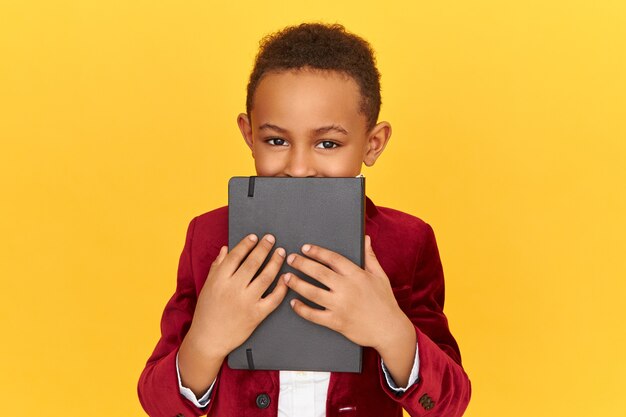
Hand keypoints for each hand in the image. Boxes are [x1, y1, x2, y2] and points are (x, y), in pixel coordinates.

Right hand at [186, 233, 288, 357]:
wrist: (209, 339)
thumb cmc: (207, 311)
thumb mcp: (207, 286)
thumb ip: (217, 266)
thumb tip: (226, 248)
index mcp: (219, 279)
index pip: (236, 256)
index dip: (246, 244)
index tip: (255, 237)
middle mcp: (233, 289)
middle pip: (253, 263)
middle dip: (264, 248)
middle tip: (271, 239)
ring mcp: (246, 302)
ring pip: (266, 277)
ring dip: (275, 262)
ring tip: (281, 253)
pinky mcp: (257, 315)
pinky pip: (273, 298)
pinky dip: (282, 287)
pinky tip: (286, 277)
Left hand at [284, 235, 412, 352]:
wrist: (389, 330)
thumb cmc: (385, 301)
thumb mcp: (380, 276)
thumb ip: (370, 257)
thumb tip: (366, 239)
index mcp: (357, 275)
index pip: (332, 259)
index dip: (317, 252)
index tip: (305, 248)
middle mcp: (347, 289)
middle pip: (318, 272)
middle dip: (301, 264)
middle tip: (290, 259)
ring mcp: (340, 306)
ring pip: (312, 292)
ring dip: (296, 284)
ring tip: (286, 277)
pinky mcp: (336, 322)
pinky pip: (314, 315)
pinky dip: (301, 309)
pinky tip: (293, 303)